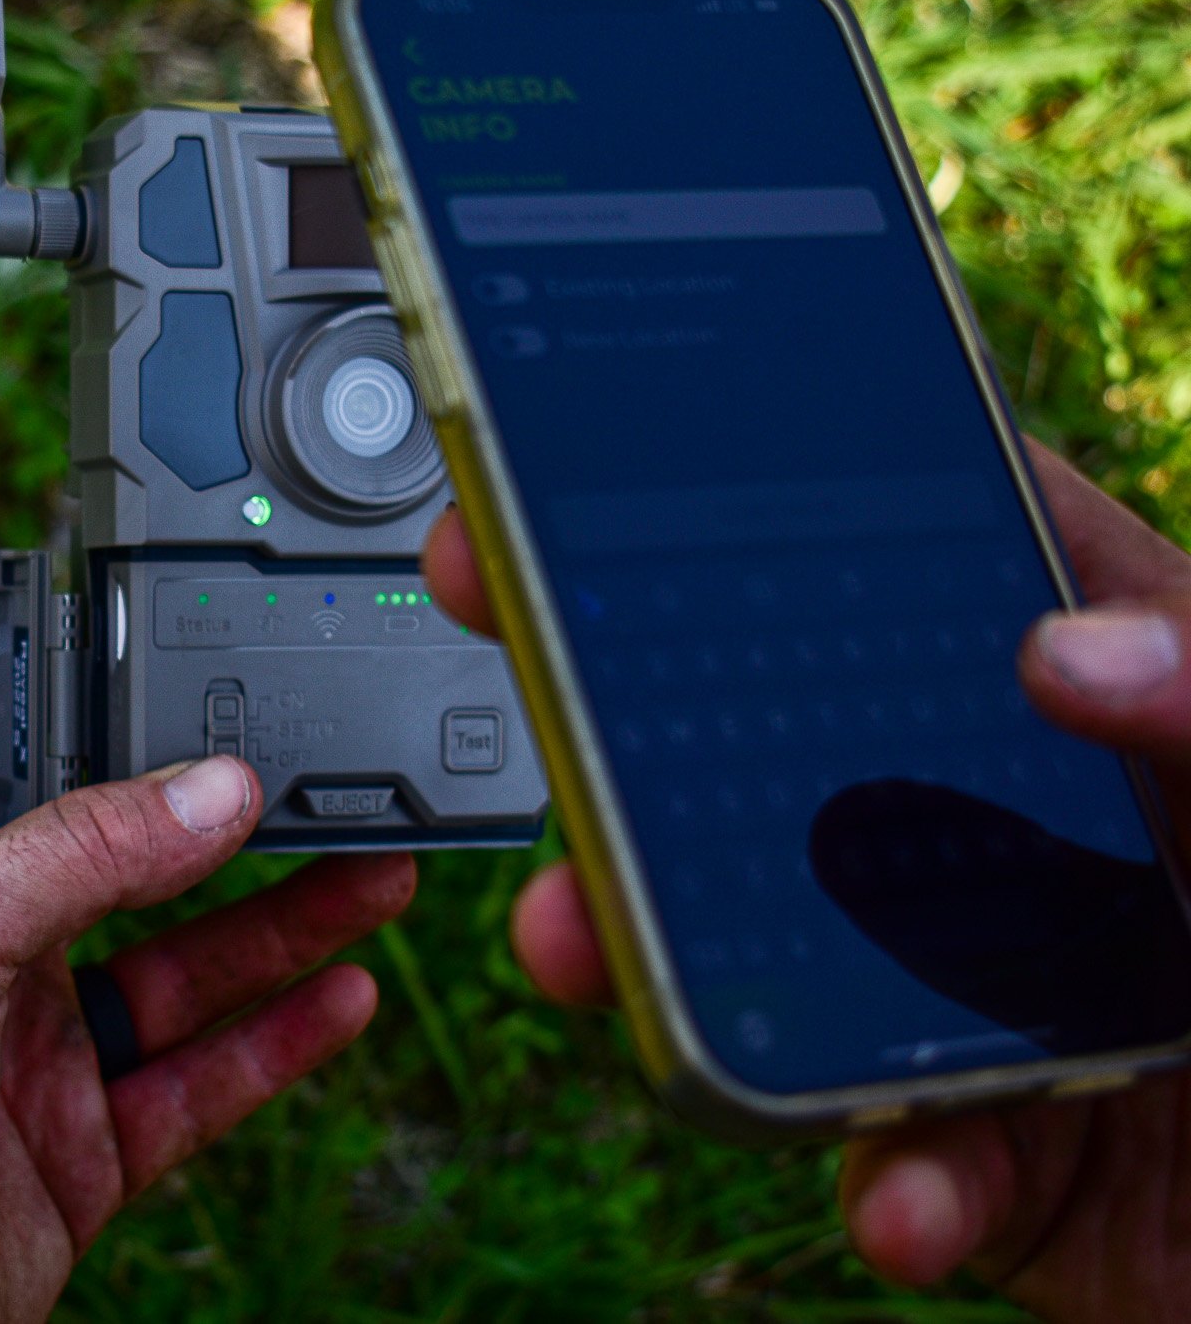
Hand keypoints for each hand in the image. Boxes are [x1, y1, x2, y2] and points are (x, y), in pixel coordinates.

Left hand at [0, 757, 415, 1322]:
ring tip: (377, 882)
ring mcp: (42, 1064)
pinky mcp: (85, 1152)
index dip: (148, 774)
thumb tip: (207, 792)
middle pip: (143, 888)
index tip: (236, 745)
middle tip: (332, 804)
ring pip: (190, 983)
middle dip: (241, 847)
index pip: (59, 806)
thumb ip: (80, 854)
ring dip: (285, 933)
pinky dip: (277, 1044)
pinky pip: (202, 1085)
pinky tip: (338, 998)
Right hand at [422, 445, 1190, 1322]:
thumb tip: (1057, 646)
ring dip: (681, 963)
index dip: (801, 504)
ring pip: (805, 965)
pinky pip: (911, 1168)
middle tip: (535, 693)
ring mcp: (1018, 1005)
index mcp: (1145, 709)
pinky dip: (890, 1186)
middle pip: (822, 762)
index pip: (959, 565)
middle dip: (656, 741)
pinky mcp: (1022, 1166)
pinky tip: (898, 1197)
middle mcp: (1054, 841)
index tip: (631, 467)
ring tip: (594, 954)